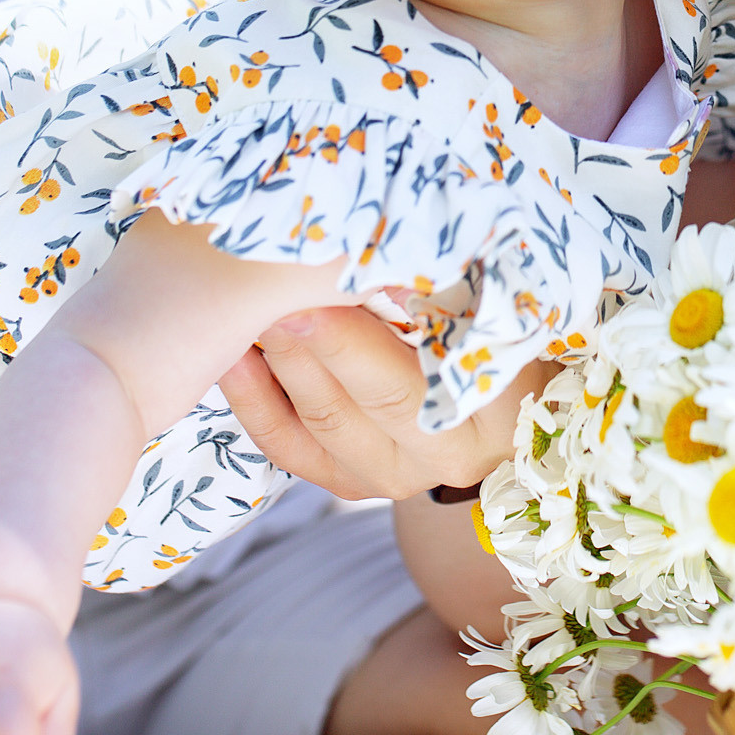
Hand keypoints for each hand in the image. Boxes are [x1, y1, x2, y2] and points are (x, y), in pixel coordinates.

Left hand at [219, 309, 550, 499]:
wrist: (490, 403)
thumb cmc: (498, 330)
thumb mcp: (494, 305)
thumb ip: (450, 285)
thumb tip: (388, 254)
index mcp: (502, 409)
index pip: (448, 371)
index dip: (400, 329)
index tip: (353, 281)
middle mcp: (452, 454)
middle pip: (383, 401)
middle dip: (326, 343)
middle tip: (285, 293)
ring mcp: (396, 476)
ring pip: (328, 423)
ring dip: (284, 362)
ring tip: (253, 311)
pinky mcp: (350, 480)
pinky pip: (291, 448)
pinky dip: (255, 403)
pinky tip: (232, 359)